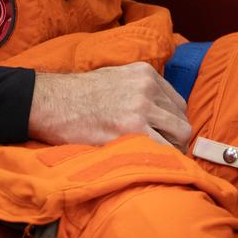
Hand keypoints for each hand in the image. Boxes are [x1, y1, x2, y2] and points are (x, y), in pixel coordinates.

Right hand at [28, 62, 190, 149]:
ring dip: (172, 150)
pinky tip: (149, 164)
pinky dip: (162, 160)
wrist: (55, 102)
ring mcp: (141, 108)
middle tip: (161, 152)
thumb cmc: (81, 94)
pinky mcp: (131, 130)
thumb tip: (158, 110)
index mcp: (145, 73)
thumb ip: (140, 88)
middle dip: (176, 139)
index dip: (173, 123)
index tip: (164, 135)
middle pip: (182, 120)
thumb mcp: (117, 77)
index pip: (178, 103)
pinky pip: (164, 150)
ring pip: (180, 135)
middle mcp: (147, 87)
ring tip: (155, 159)